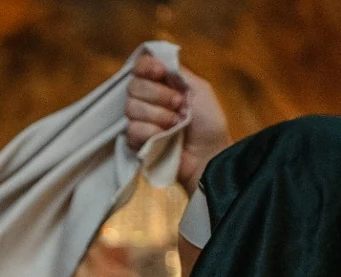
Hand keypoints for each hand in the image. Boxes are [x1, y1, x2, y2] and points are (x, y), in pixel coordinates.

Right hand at [127, 53, 230, 190]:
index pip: (140, 66)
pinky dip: (151, 133)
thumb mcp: (199, 89)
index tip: (160, 73)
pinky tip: (164, 138)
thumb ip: (177, 72)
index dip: (146, 67)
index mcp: (163, 84)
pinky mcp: (135, 142)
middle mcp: (148, 99)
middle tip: (179, 105)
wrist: (208, 155)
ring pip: (131, 108)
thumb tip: (158, 58)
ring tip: (175, 125)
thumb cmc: (209, 123)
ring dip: (157, 115)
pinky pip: (132, 129)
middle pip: (133, 86)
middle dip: (158, 95)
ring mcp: (140, 121)